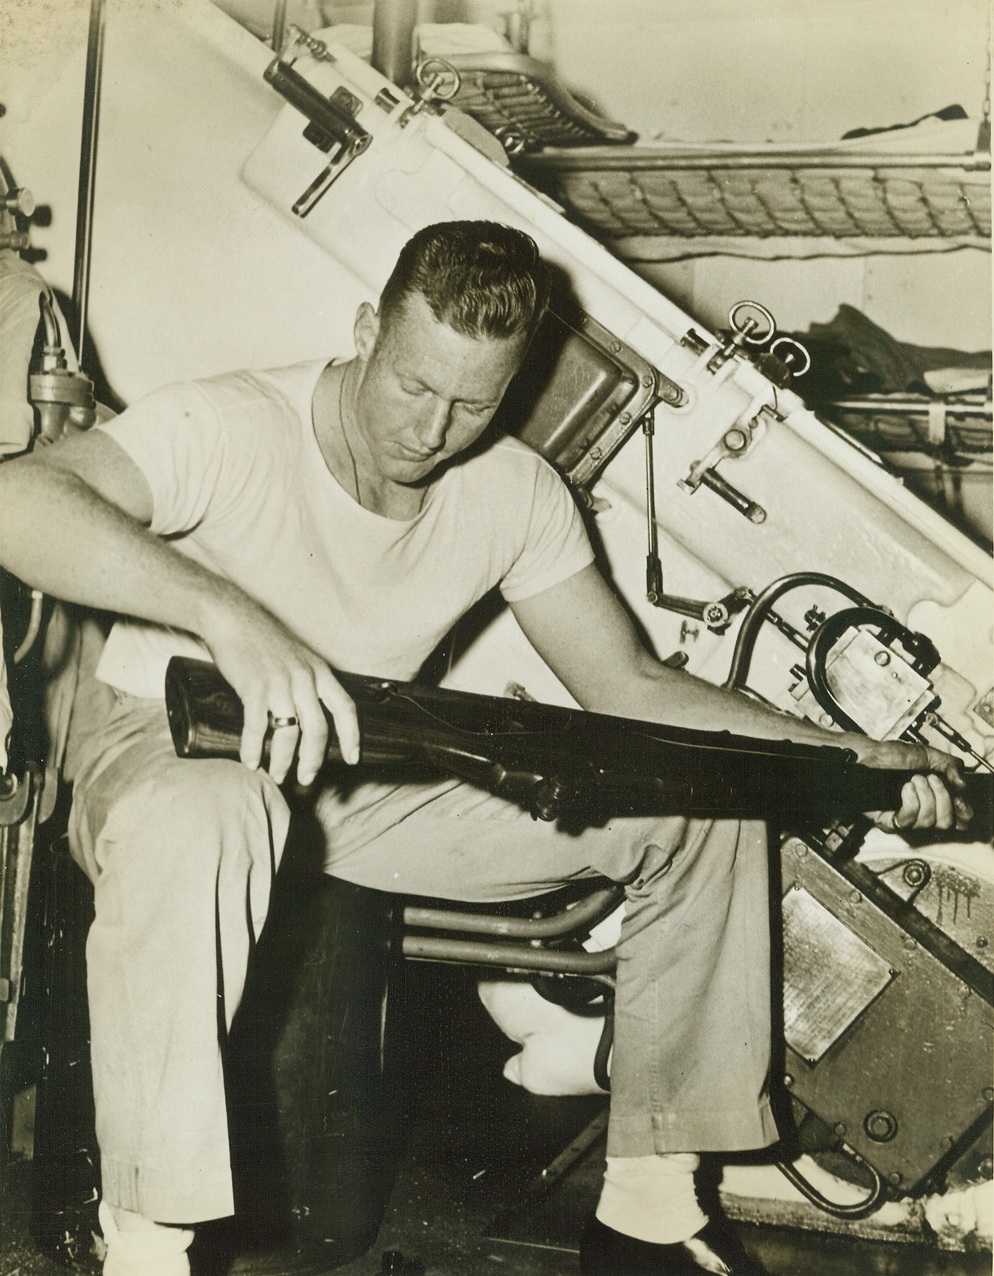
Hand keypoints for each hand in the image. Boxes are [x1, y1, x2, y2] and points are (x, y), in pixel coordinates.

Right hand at [201, 589, 359, 785]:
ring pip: (289, 733)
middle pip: (318, 730)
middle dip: (313, 759)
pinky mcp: (254, 687)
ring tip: (277, 774)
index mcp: (319, 671)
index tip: (353, 758)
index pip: (345, 708)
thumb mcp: (299, 656)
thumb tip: (312, 712)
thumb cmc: (264, 639)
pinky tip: (251, 761)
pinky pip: (257, 727)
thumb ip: (309, 681)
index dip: (352, 736)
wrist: (233, 617)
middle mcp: (305, 678)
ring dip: (283, 760)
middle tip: (306, 777)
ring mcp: (280, 683)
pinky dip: (253, 748)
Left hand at [851, 737, 971, 833]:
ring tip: (913, 780)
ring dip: (925, 796)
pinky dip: (910, 802)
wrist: (867, 757)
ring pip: (929, 822)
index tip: (959, 796)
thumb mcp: (927, 755)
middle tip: (930, 779)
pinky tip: (905, 789)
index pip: (961, 819)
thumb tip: (962, 784)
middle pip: (947, 823)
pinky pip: (908, 822)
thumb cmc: (892, 756)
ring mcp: (908, 819)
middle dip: (943, 798)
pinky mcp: (891, 823)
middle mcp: (925, 812)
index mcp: (937, 798)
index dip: (964, 811)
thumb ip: (950, 766)